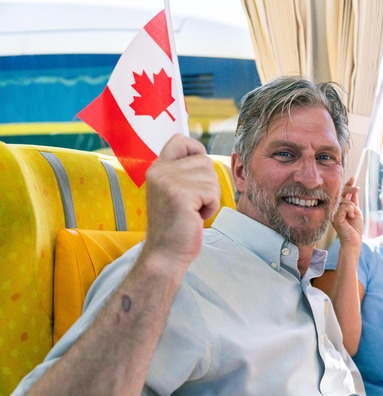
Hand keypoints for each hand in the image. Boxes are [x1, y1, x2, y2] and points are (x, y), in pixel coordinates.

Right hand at [143, 134, 220, 272]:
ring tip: (193, 211)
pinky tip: (195, 217)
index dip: (197, 152)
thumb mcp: (175, 191)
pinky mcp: (180, 194)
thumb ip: (183, 172)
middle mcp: (160, 171)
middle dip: (209, 184)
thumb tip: (204, 156)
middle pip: (205, 161)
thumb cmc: (176, 226)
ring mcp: (168, 181)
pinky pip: (212, 192)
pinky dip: (211, 207)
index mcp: (157, 168)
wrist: (166, 254)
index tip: (197, 176)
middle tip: (193, 204)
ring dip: (210, 197)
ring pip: (211, 177)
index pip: (181, 140)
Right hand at [332, 177, 362, 248]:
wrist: (354, 241)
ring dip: (351, 205)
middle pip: (340, 194)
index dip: (347, 185)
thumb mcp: (356, 212)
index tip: (353, 178)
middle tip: (357, 188)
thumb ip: (353, 202)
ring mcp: (333, 214)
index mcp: (339, 208)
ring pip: (343, 200)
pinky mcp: (335, 218)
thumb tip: (354, 191)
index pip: (341, 194)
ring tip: (353, 214)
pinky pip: (343, 207)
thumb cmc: (355, 229)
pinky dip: (350, 209)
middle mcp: (334, 209)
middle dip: (349, 189)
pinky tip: (351, 215)